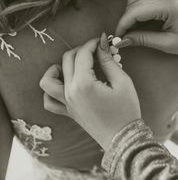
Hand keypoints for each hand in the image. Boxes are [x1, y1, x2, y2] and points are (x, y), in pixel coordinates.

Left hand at [39, 33, 140, 149]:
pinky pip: (49, 101)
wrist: (123, 138)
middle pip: (67, 60)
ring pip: (48, 80)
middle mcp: (70, 92)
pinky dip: (51, 91)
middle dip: (81, 50)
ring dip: (56, 68)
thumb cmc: (126, 110)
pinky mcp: (68, 112)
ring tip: (71, 66)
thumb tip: (102, 44)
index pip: (83, 54)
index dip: (93, 43)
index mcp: (84, 84)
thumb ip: (108, 61)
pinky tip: (63, 86)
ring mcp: (66, 103)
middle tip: (96, 50)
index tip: (103, 40)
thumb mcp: (122, 82)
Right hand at [114, 0, 177, 55]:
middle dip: (125, 21)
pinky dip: (137, 8)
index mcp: (166, 5)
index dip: (122, 25)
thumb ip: (143, 40)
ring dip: (130, 15)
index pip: (134, 11)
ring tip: (132, 31)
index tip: (117, 38)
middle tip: (123, 38)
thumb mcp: (168, 43)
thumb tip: (122, 41)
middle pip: (133, 4)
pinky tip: (140, 22)